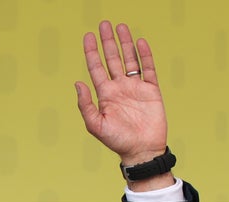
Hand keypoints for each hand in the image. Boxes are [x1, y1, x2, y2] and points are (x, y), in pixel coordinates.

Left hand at [75, 21, 169, 173]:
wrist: (142, 151)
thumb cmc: (117, 142)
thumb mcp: (96, 126)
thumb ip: (85, 105)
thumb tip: (77, 83)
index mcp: (105, 95)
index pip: (96, 68)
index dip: (91, 52)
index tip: (88, 36)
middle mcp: (119, 88)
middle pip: (112, 59)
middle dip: (107, 42)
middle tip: (103, 24)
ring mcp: (135, 88)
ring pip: (129, 60)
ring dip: (125, 43)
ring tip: (121, 27)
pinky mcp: (151, 91)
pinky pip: (148, 69)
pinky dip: (144, 55)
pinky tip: (139, 42)